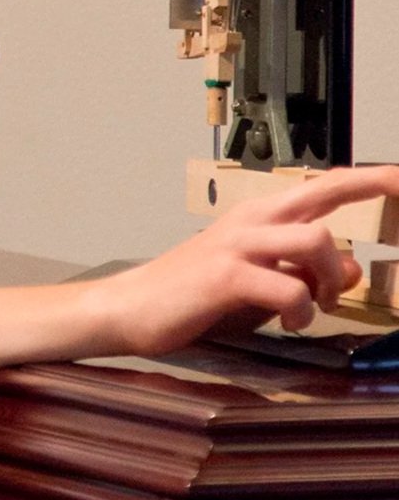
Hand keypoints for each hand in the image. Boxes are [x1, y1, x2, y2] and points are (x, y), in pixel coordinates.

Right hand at [0, 166, 395, 382]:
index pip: (321, 187)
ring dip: (329, 275)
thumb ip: (303, 271)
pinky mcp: (224, 275)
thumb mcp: (257, 282)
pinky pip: (288, 286)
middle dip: (370, 189)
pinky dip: (300, 308)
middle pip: (323, 191)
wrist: (129, 308)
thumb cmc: (191, 296)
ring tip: (314, 304)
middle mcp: (249, 221)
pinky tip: (290, 320)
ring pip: (316, 239)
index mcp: (257, 217)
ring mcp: (236, 244)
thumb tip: (352, 269)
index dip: (367, 178)